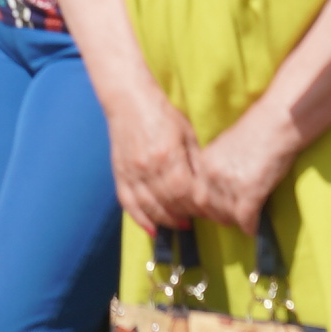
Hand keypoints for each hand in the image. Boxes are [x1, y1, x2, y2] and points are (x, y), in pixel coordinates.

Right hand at [102, 82, 208, 231]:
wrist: (129, 101)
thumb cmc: (162, 114)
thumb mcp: (187, 134)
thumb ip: (197, 161)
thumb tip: (208, 187)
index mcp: (167, 155)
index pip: (185, 192)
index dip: (198, 205)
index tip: (210, 211)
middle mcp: (148, 167)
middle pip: (169, 202)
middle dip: (186, 214)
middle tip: (199, 219)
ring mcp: (131, 173)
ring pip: (150, 207)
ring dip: (167, 220)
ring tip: (181, 224)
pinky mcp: (120, 174)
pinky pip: (128, 204)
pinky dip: (140, 219)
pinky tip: (152, 229)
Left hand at [191, 113, 297, 233]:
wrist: (276, 125)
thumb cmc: (256, 133)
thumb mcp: (224, 148)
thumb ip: (215, 168)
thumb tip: (216, 190)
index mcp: (203, 161)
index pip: (195, 193)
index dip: (205, 205)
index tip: (214, 210)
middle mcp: (211, 173)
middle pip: (207, 207)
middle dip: (218, 216)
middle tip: (230, 219)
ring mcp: (228, 183)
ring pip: (226, 215)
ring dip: (235, 221)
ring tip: (245, 221)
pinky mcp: (249, 192)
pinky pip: (245, 219)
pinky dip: (250, 226)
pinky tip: (255, 227)